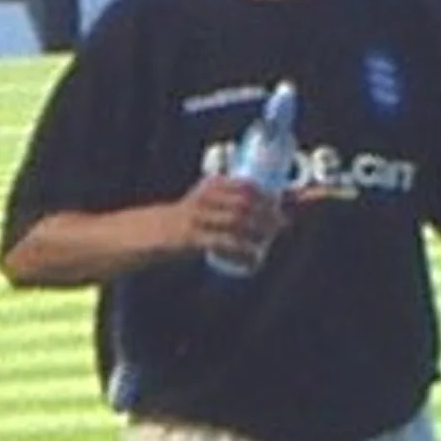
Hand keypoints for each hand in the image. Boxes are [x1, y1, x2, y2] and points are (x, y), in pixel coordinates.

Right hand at [174, 176, 288, 268]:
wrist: (154, 231)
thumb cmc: (191, 217)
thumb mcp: (209, 199)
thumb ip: (233, 197)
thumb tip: (273, 204)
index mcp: (213, 185)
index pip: (247, 186)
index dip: (268, 193)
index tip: (286, 201)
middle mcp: (206, 197)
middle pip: (245, 202)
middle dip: (268, 213)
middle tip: (282, 223)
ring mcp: (198, 217)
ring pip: (237, 220)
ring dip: (259, 230)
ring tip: (269, 238)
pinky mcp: (192, 237)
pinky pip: (223, 241)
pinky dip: (243, 248)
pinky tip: (255, 255)